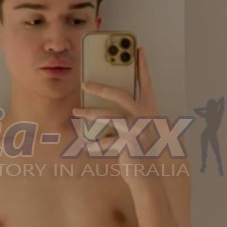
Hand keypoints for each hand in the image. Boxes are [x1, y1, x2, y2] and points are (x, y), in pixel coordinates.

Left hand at [71, 45, 160, 182]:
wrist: (148, 177)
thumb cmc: (138, 152)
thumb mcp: (134, 130)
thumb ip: (125, 116)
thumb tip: (101, 106)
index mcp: (149, 110)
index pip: (146, 83)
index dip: (142, 66)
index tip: (138, 49)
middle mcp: (147, 116)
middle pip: (121, 95)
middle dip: (101, 87)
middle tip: (84, 82)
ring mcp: (140, 129)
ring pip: (111, 115)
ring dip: (91, 113)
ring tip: (76, 111)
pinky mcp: (131, 142)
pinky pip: (108, 139)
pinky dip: (96, 143)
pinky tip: (87, 146)